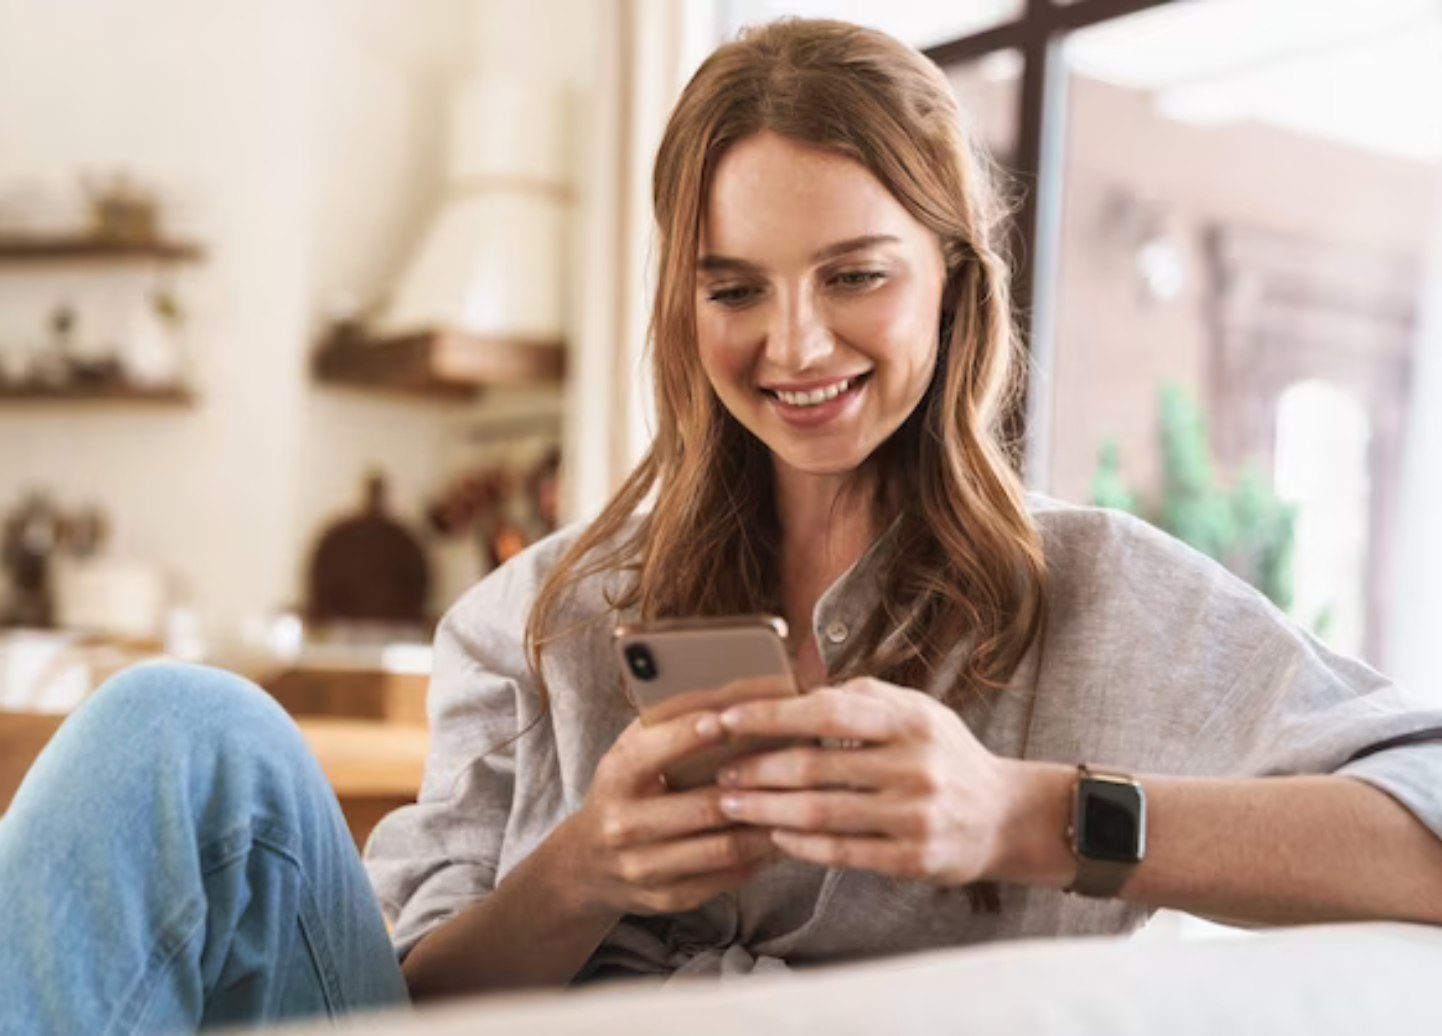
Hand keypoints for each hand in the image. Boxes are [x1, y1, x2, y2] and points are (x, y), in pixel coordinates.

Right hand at [558, 702, 777, 918]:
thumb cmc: (624, 792)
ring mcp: (647, 866)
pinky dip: (760, 856)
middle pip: (705, 806)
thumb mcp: (631, 753)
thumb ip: (670, 725)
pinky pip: (727, 876)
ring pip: (724, 847)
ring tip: (802, 803)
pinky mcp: (670, 896)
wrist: (587, 864)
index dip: (692, 736)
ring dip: (768, 825)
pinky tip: (783, 836)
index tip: (729, 720)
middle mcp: (626, 824)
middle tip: (798, 766)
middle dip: (755, 786)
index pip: (655, 753)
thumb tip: (732, 695)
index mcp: (617, 776)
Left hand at [711, 677, 1011, 885]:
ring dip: (766, 809)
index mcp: (910, 720)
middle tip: (719, 771)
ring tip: (731, 805)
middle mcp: (914, 765)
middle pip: (815, 766)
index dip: (770, 715)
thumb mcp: (919, 710)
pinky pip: (842, 852)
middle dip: (756, 769)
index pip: (826, 711)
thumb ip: (865, 696)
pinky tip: (773, 835)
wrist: (1007, 816)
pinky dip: (800, 844)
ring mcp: (914, 815)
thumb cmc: (947, 756)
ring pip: (821, 813)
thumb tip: (800, 688)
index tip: (727, 719)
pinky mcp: (913, 858)